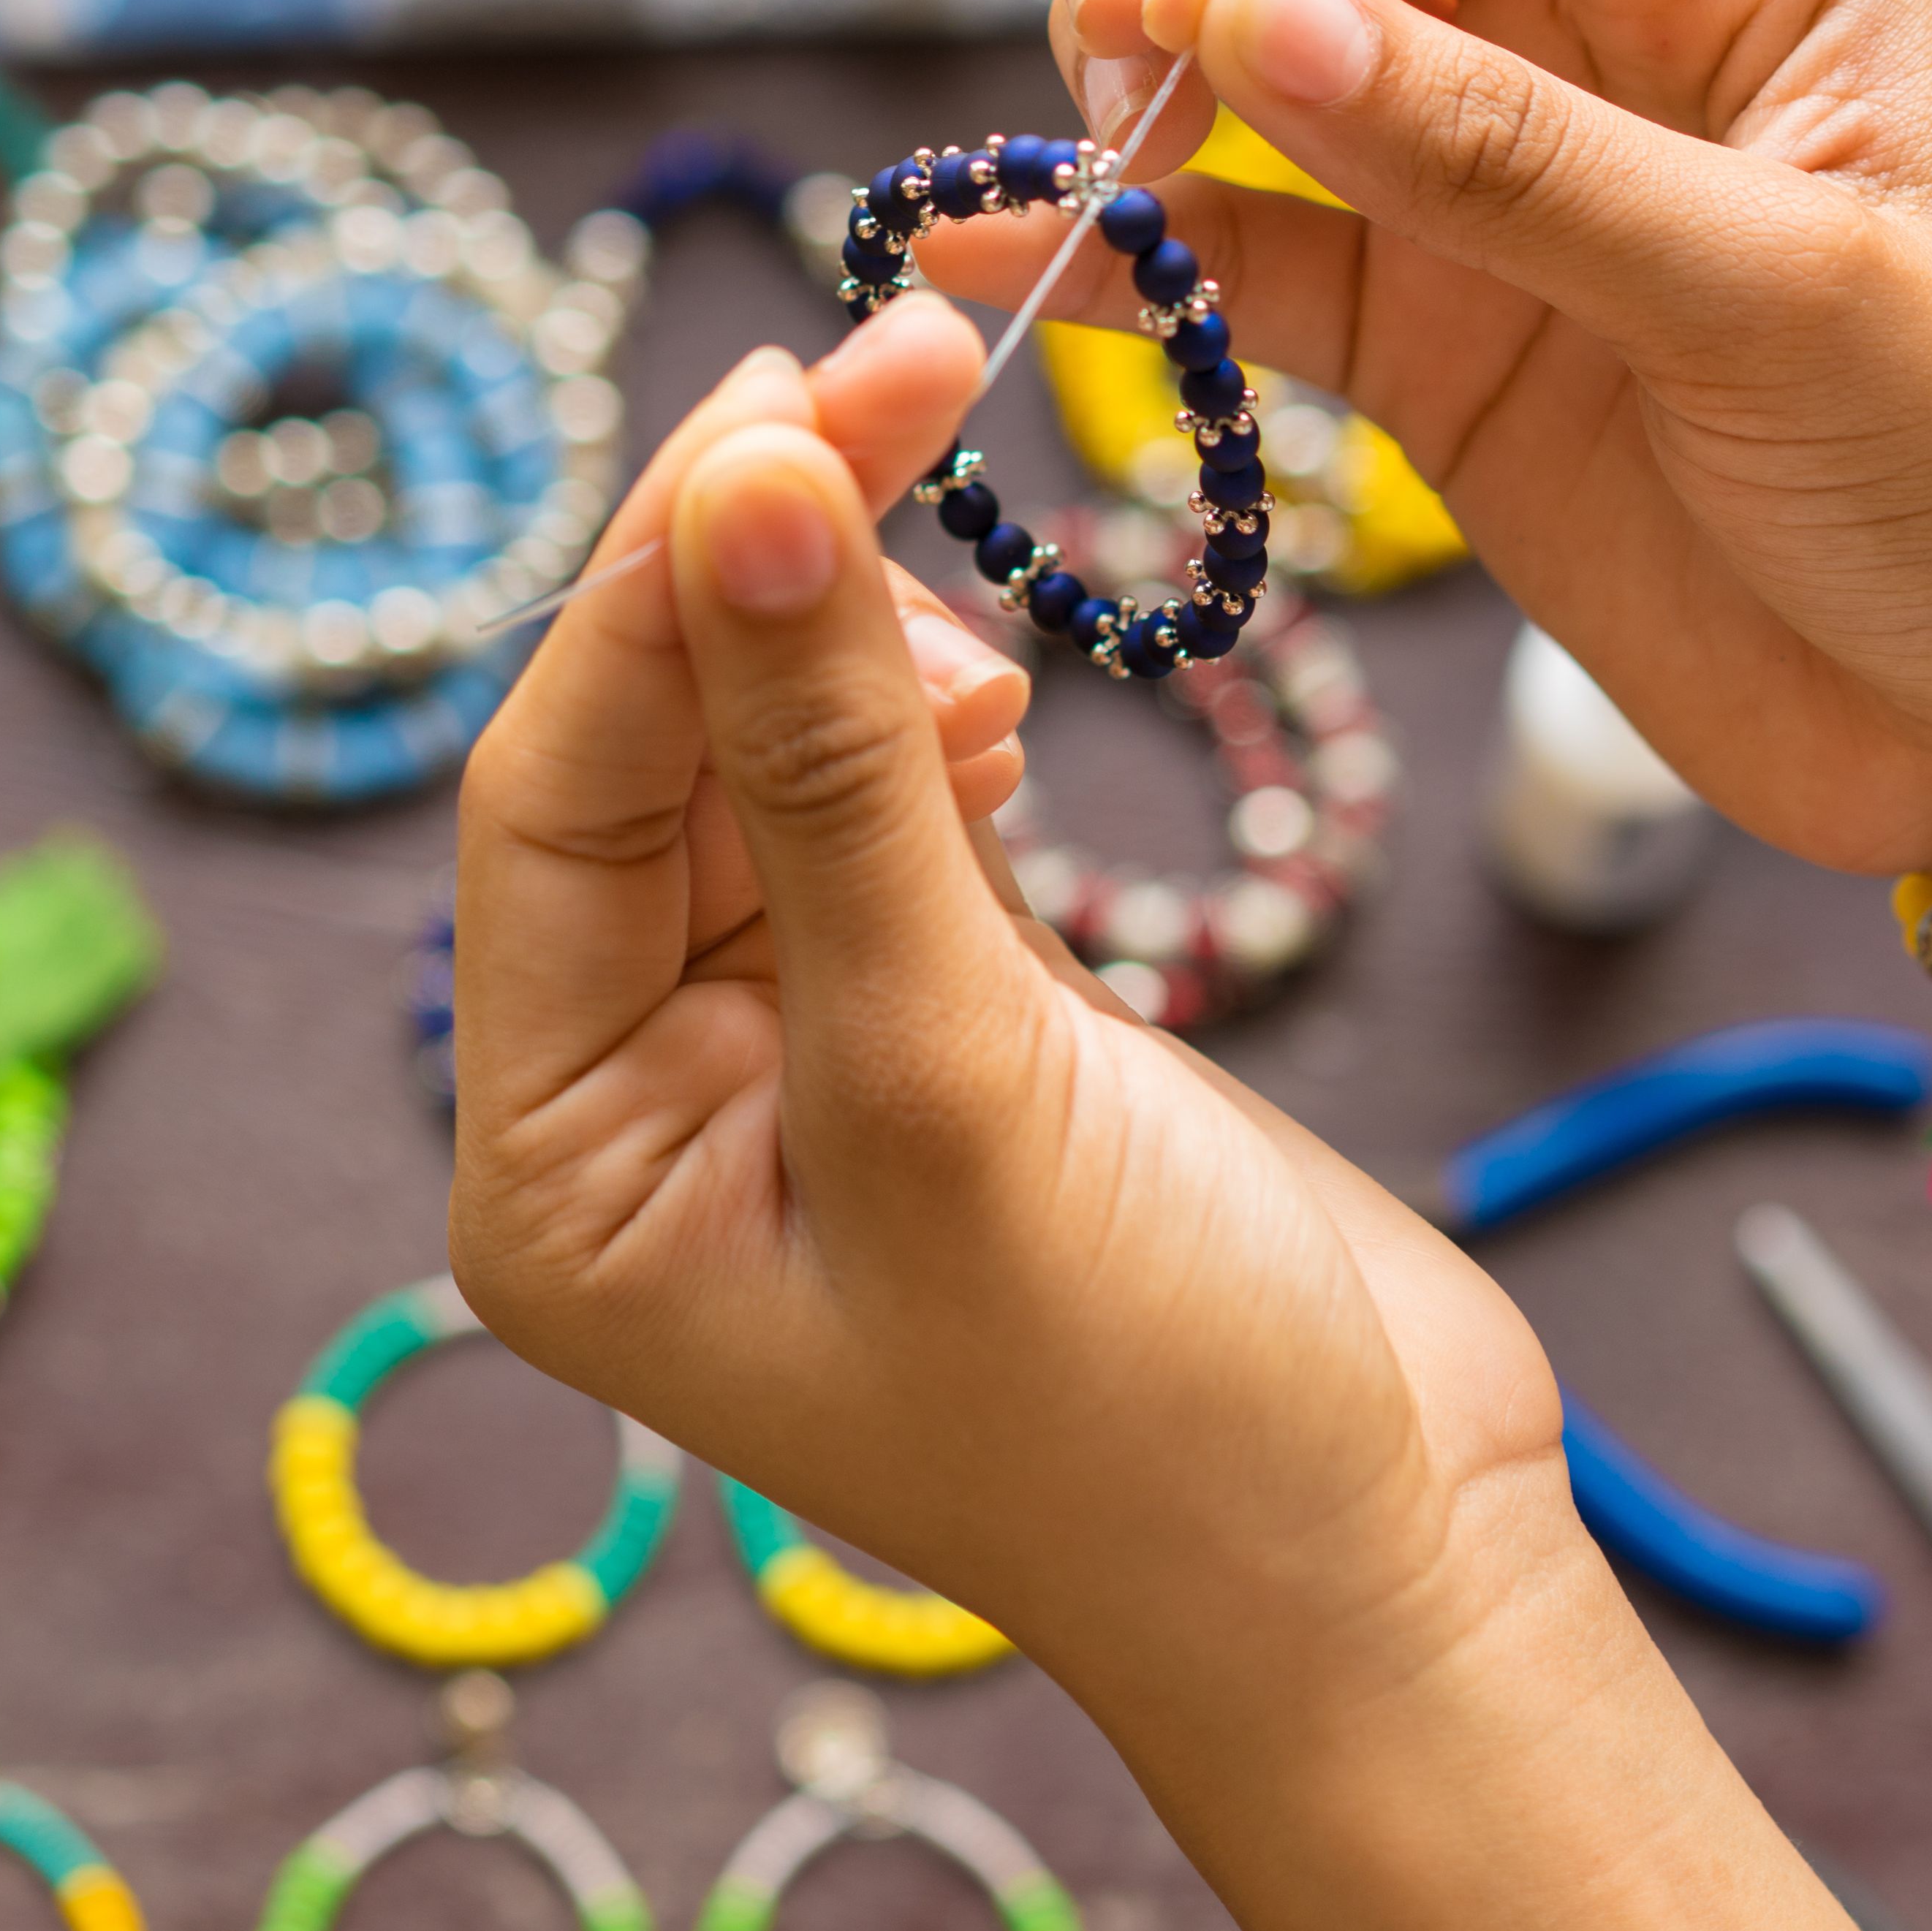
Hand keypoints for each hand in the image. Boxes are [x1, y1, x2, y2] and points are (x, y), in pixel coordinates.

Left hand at [448, 302, 1576, 1725]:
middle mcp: (628, 1114)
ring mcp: (779, 1063)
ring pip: (762, 758)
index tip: (787, 385)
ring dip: (850, 622)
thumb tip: (733, 480)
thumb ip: (835, 772)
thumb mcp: (955, 1074)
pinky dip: (924, 716)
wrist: (1384, 1574)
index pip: (547, 800)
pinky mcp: (928, 1027)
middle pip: (642, 754)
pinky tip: (995, 688)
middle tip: (896, 356)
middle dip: (756, 560)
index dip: (660, 578)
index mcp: (552, 1175)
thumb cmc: (1150, 1409)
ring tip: (957, 512)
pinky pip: (872, 809)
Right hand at [914, 0, 1931, 924]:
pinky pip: (1236, 243)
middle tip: (1100, 40)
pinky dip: (1111, 242)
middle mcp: (1600, 2)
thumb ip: (1502, 158)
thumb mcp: (1780, 299)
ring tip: (1076, 149)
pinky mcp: (1425, 324)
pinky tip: (982, 255)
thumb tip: (1242, 19)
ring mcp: (1493, 161)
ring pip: (1247, 29)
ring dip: (1125, 58)